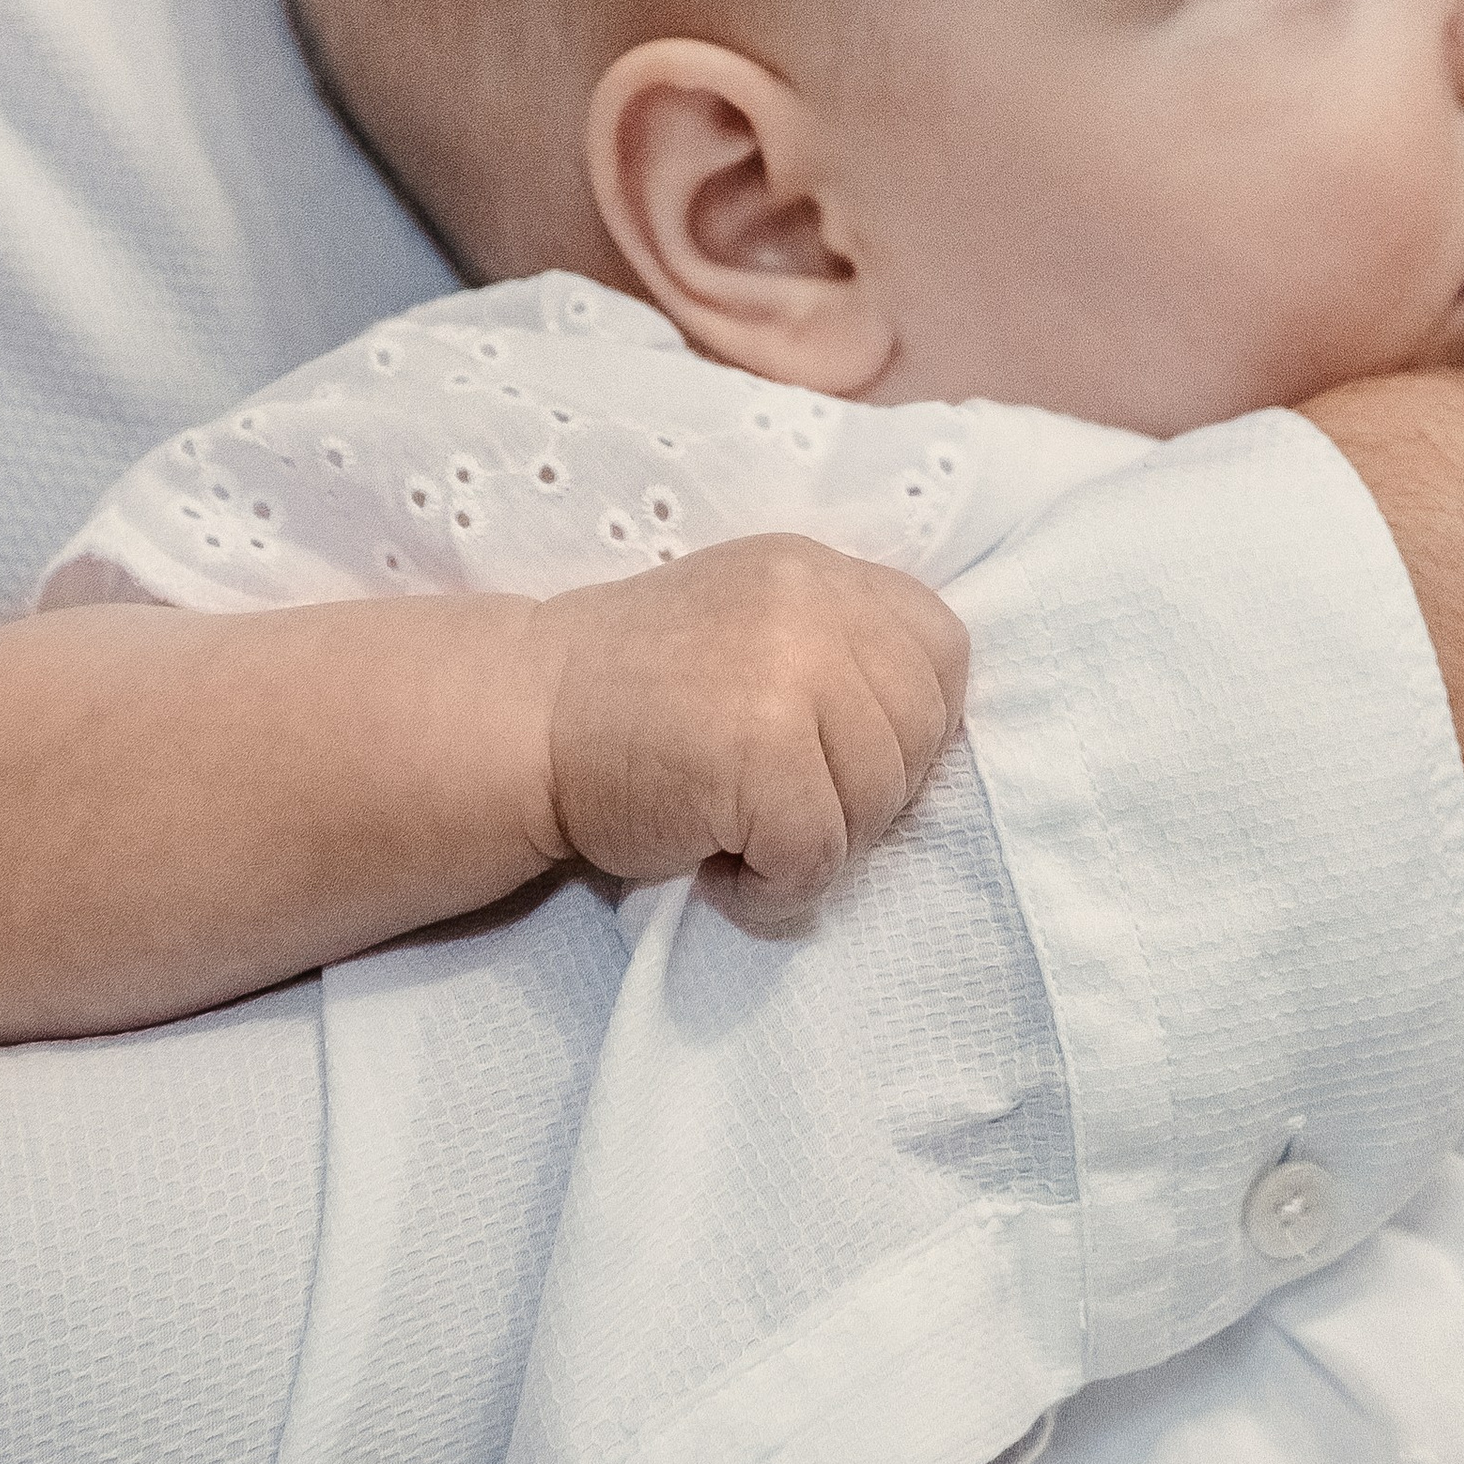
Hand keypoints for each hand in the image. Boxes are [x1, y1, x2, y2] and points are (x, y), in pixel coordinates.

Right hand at [539, 536, 970, 930]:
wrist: (522, 719)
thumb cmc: (635, 696)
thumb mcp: (751, 625)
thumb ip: (835, 650)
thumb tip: (926, 736)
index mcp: (818, 572)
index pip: (941, 652)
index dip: (912, 726)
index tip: (843, 762)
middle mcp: (813, 605)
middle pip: (920, 734)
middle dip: (868, 799)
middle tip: (783, 813)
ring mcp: (790, 672)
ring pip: (876, 802)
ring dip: (818, 849)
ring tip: (742, 841)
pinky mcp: (761, 752)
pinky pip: (819, 855)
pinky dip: (777, 890)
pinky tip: (721, 873)